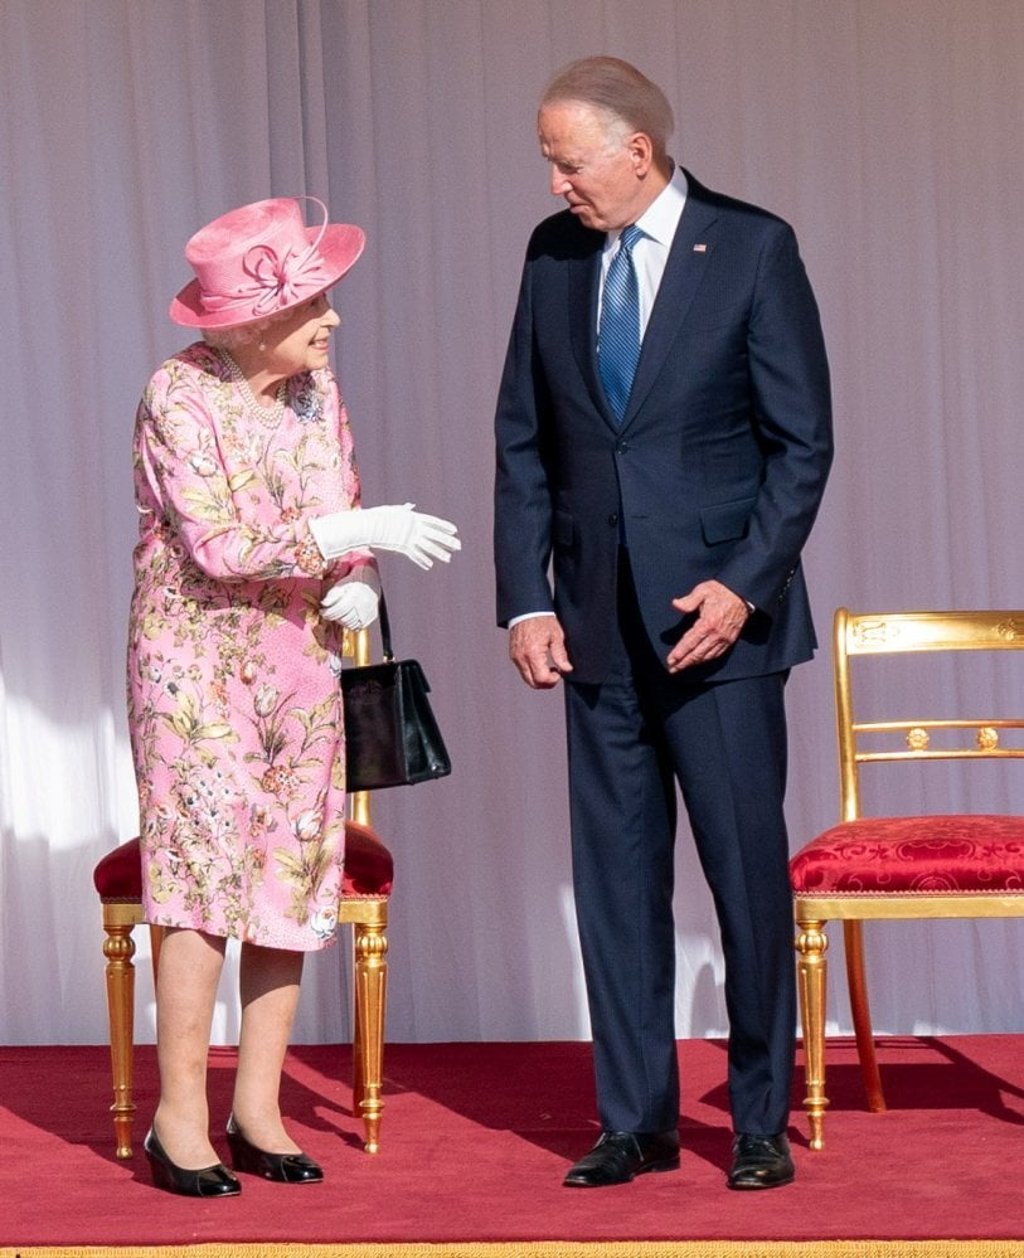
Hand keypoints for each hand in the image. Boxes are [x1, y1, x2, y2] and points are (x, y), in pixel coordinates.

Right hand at [310, 503, 460, 569]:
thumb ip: (404, 510)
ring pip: (428, 546)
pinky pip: (415, 555)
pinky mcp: (402, 547)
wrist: (368, 525)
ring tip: (449, 558)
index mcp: (414, 517)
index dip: (445, 526)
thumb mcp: (393, 510)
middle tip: (459, 546)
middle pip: (435, 535)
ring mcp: (409, 537)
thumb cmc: (378, 517)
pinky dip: (422, 560)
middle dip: (448, 541)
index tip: (455, 530)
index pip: (433, 521)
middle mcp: (415, 527)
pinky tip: (429, 565)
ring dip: (439, 553)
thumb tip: (410, 506)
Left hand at [320, 576, 379, 628]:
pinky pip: (358, 626)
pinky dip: (350, 625)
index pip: (339, 609)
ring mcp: (369, 611)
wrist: (370, 582)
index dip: (328, 612)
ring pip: (351, 624)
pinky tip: (346, 619)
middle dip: (333, 617)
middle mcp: (363, 604)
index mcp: (355, 595)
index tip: (322, 612)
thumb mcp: (341, 585)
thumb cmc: (352, 583)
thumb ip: (332, 595)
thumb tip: (324, 604)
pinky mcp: (372, 616)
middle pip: (344, 618)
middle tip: (328, 614)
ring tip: (337, 616)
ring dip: (341, 622)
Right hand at [509, 615, 572, 688]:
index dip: (552, 680)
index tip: (559, 672)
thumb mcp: (557, 636)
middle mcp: (521, 658)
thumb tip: (567, 669)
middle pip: (533, 683)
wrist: (526, 610)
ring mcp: (515, 657)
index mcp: (533, 653)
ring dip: (538, 678)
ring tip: (548, 667)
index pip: (541, 679)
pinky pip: (522, 670)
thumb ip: (561, 655)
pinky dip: (532, 672)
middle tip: (555, 674)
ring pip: (527, 679)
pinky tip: (540, 663)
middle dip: (546, 683)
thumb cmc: (542, 620)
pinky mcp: (513, 656)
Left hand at [666, 580, 749, 672]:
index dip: (679, 652)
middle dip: (683, 662)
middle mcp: (717, 634)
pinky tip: (698, 661)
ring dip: (693, 663)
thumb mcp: (703, 590)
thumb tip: (675, 604)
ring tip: (682, 667)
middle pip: (697, 653)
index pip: (690, 642)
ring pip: (706, 656)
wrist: (743, 594)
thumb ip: (689, 600)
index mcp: (708, 622)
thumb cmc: (721, 591)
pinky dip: (706, 660)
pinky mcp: (730, 640)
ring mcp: (724, 639)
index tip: (670, 660)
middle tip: (672, 669)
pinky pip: (716, 654)